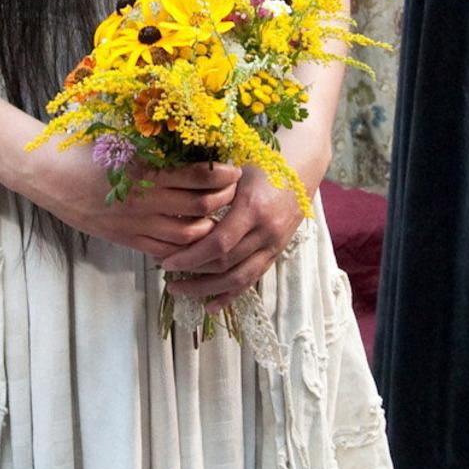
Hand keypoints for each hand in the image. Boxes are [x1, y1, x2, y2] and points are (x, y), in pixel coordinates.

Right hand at [24, 147, 240, 261]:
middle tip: (233, 191)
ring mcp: (137, 224)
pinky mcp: (126, 239)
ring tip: (216, 217)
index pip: (200, 176)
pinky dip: (181, 247)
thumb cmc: (86, 150)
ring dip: (208, 227)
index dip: (223, 175)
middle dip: (224, 200)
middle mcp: (147, 200)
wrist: (49, 174)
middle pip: (202, 207)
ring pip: (188, 235)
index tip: (235, 169)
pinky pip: (162, 250)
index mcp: (148, 170)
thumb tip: (190, 147)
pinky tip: (189, 237)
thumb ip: (156, 149)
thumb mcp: (124, 141)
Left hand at [161, 163, 308, 307]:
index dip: (191, 256)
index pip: (218, 243)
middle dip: (193, 274)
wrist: (302, 167)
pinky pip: (253, 279)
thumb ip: (211, 192)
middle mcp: (266, 231)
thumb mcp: (236, 172)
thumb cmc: (262, 163)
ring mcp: (274, 244)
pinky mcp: (276, 252)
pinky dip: (231, 295)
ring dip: (208, 290)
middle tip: (167, 276)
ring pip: (239, 278)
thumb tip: (176, 212)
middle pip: (226, 264)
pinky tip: (211, 305)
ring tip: (181, 291)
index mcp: (252, 208)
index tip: (166, 261)